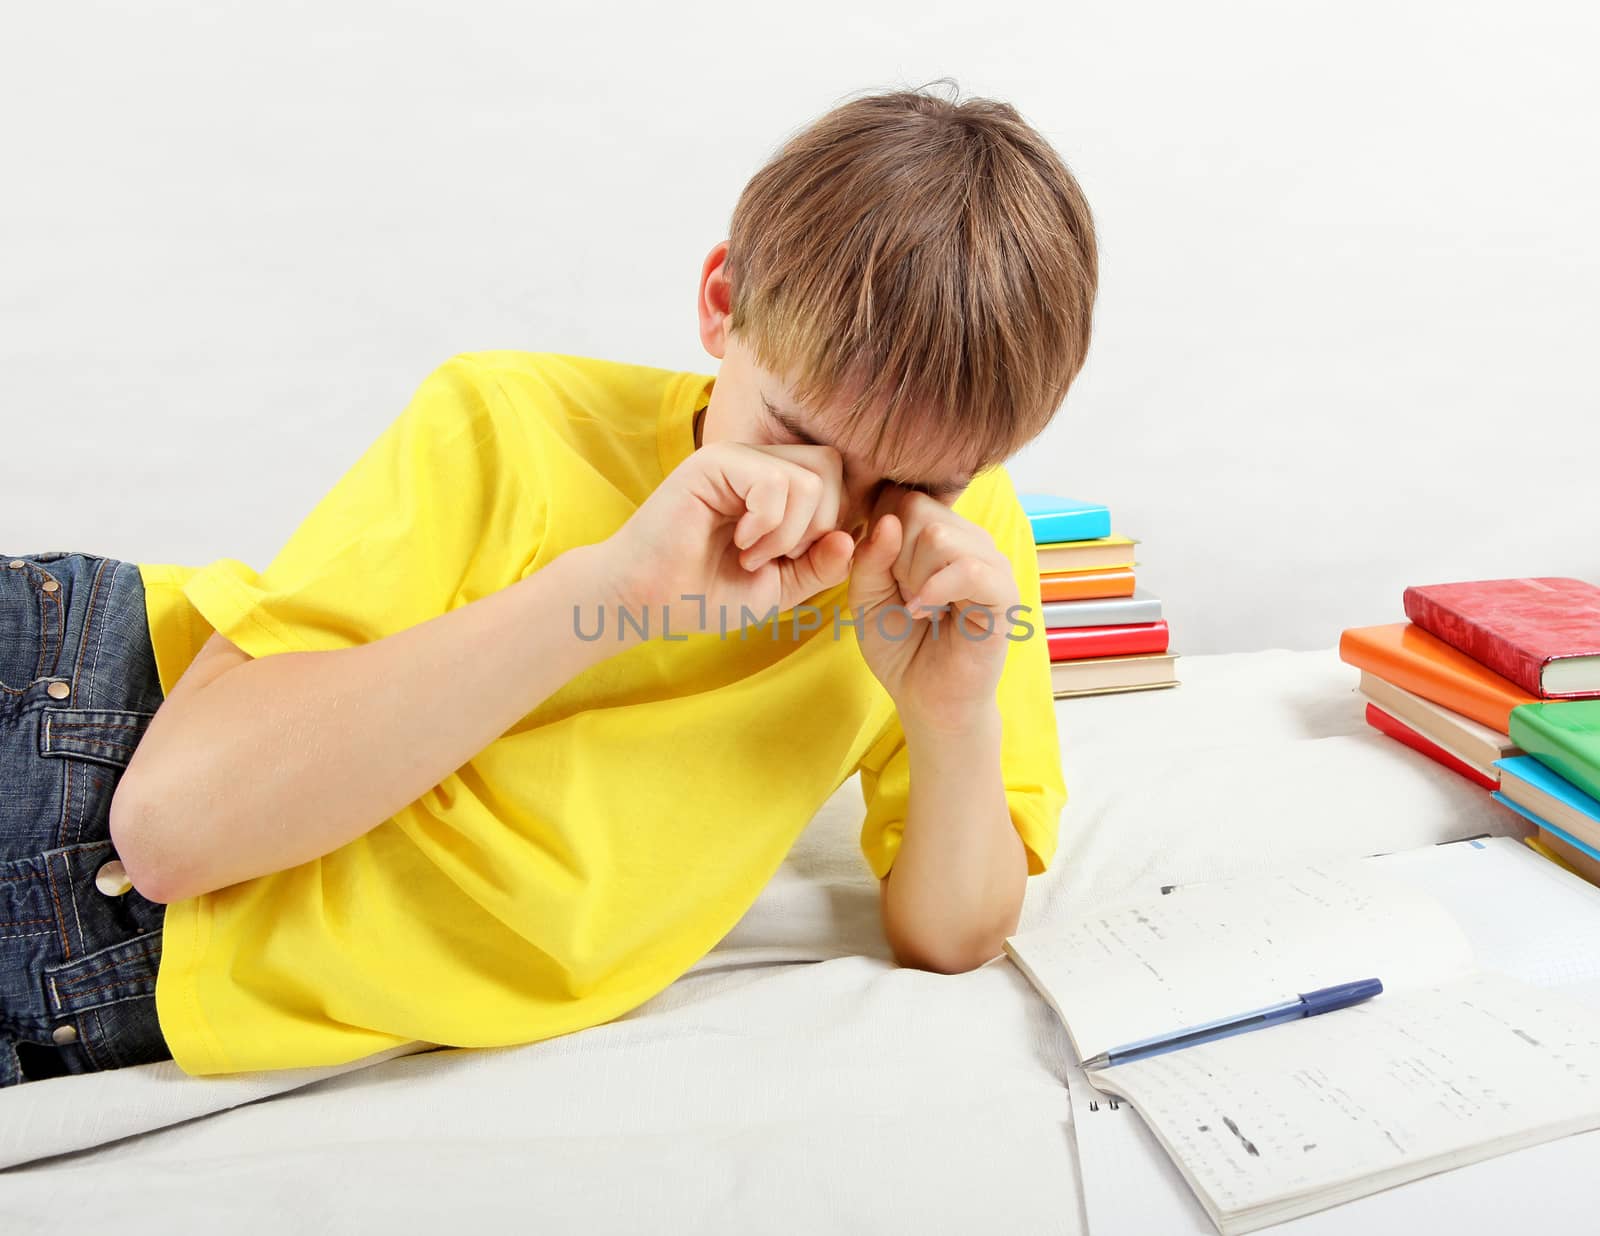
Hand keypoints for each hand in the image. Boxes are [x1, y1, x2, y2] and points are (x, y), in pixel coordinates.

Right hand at [601, 440, 855, 633]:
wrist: (648, 600)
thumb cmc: (705, 594)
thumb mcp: (780, 588)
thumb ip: (820, 567)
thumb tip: (851, 538)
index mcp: (778, 488)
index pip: (837, 483)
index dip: (831, 527)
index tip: (793, 563)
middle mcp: (760, 464)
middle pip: (832, 469)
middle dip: (819, 525)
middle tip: (777, 558)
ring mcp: (738, 459)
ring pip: (810, 477)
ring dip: (790, 531)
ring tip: (752, 554)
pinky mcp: (715, 461)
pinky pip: (775, 481)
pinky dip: (767, 523)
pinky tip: (740, 542)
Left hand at [847, 487, 1020, 731]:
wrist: (927, 698)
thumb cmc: (899, 646)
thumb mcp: (866, 598)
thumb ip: (868, 558)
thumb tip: (887, 520)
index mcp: (939, 532)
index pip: (902, 497)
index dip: (880, 534)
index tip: (882, 576)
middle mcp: (968, 539)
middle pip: (917, 510)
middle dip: (894, 556)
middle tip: (901, 594)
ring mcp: (989, 563)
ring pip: (938, 535)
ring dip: (912, 576)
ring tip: (916, 606)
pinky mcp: (1003, 593)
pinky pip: (968, 568)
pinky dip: (935, 590)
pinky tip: (923, 612)